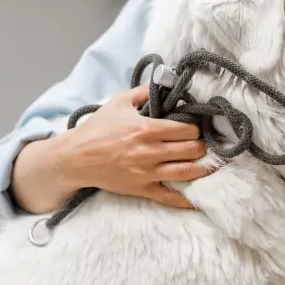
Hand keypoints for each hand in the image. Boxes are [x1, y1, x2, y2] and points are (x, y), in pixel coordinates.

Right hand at [10, 85, 207, 211]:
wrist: (76, 158)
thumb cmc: (97, 129)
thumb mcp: (119, 102)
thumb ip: (143, 92)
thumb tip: (163, 83)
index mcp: (147, 129)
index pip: (187, 129)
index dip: (195, 128)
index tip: (195, 128)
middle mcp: (150, 151)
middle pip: (192, 150)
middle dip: (201, 147)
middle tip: (201, 146)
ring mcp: (147, 172)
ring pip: (187, 172)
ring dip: (202, 169)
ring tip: (208, 166)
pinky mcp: (142, 189)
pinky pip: (169, 197)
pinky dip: (185, 200)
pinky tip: (197, 201)